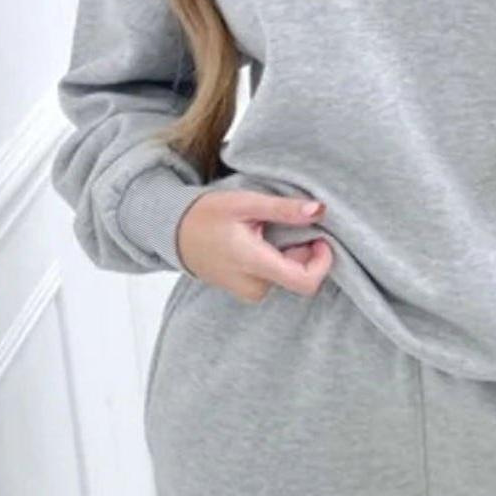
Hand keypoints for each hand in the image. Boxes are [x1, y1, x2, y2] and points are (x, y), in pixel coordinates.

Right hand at [176, 189, 333, 303]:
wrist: (173, 233)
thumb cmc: (205, 215)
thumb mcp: (246, 203)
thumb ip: (284, 209)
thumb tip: (320, 210)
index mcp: (254, 264)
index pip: (305, 282)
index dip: (322, 262)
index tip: (320, 239)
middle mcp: (254, 287)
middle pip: (299, 274)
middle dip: (302, 250)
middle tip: (285, 223)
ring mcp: (250, 292)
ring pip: (288, 276)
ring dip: (289, 253)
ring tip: (266, 230)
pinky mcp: (248, 292)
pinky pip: (275, 278)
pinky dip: (278, 260)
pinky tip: (260, 242)